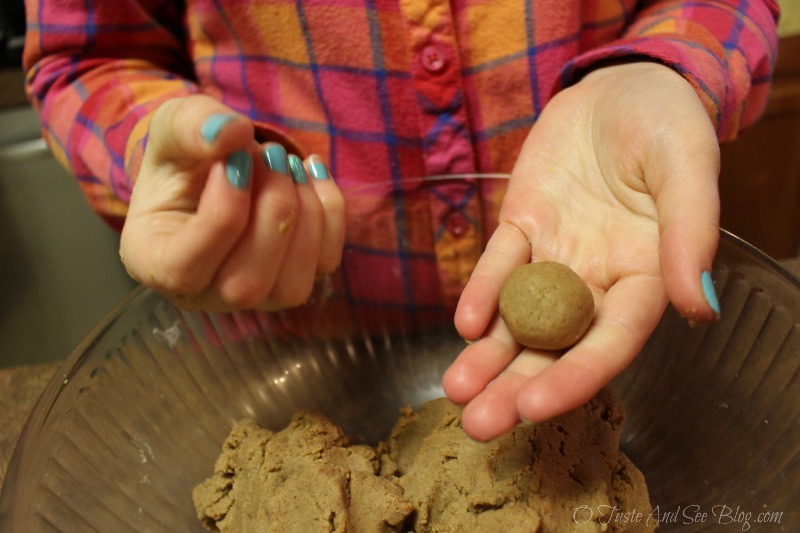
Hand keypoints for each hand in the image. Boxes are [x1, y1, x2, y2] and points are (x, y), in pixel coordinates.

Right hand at [119, 95, 344, 310]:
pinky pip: (326, 263)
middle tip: (270, 155)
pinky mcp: (294, 281)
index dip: (225, 206)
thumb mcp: (173, 128)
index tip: (237, 157)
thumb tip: (234, 133)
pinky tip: (312, 172)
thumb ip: (191, 126)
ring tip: (289, 164)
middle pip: (246, 285)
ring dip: (305, 214)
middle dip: (272, 209)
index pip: (186, 265)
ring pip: (292, 287)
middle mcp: (204, 294)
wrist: (215, 167)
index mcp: (155, 264)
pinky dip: (330, 212)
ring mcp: (254, 297)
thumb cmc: (184, 156)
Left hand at [444, 62, 720, 439]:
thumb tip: (699, 308)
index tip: (537, 407)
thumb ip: (690, 235)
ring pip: (519, 318)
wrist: (620, 86)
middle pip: (556, 345)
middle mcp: (597, 281)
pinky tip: (464, 324)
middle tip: (478, 426)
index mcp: (646, 278)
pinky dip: (481, 293)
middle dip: (517, 386)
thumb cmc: (667, 125)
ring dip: (486, 356)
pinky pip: (499, 266)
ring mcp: (555, 257)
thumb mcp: (687, 170)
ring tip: (455, 392)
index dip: (577, 377)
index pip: (612, 341)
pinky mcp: (521, 229)